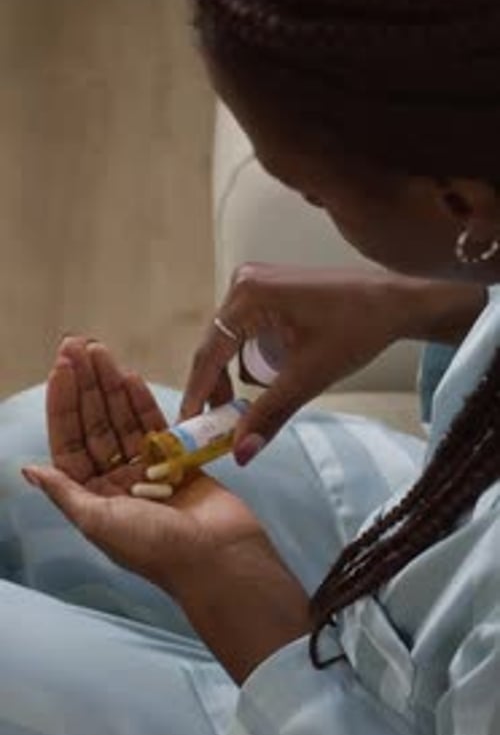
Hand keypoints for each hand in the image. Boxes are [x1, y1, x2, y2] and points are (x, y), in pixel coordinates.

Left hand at [22, 338, 309, 681]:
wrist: (217, 558)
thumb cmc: (156, 548)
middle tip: (78, 346)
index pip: (69, 441)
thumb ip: (64, 491)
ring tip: (101, 351)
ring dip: (111, 385)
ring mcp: (148, 470)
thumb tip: (28, 468)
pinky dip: (143, 402)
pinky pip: (156, 427)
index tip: (61, 369)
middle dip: (86, 385)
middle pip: (95, 424)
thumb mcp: (98, 521)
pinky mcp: (178, 463)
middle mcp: (116, 482)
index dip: (63, 403)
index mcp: (92, 497)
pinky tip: (130, 377)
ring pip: (123, 420)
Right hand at [180, 264, 402, 462]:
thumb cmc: (358, 329)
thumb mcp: (309, 377)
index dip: (198, 394)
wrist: (394, 303)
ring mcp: (255, 282)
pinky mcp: (267, 288)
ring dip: (231, 376)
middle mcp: (244, 282)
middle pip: (215, 346)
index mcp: (248, 295)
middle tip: (214, 428)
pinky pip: (243, 329)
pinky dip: (246, 359)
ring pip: (228, 340)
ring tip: (236, 411)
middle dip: (215, 388)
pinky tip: (255, 382)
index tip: (187, 427)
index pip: (209, 353)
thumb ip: (268, 415)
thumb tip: (240, 453)